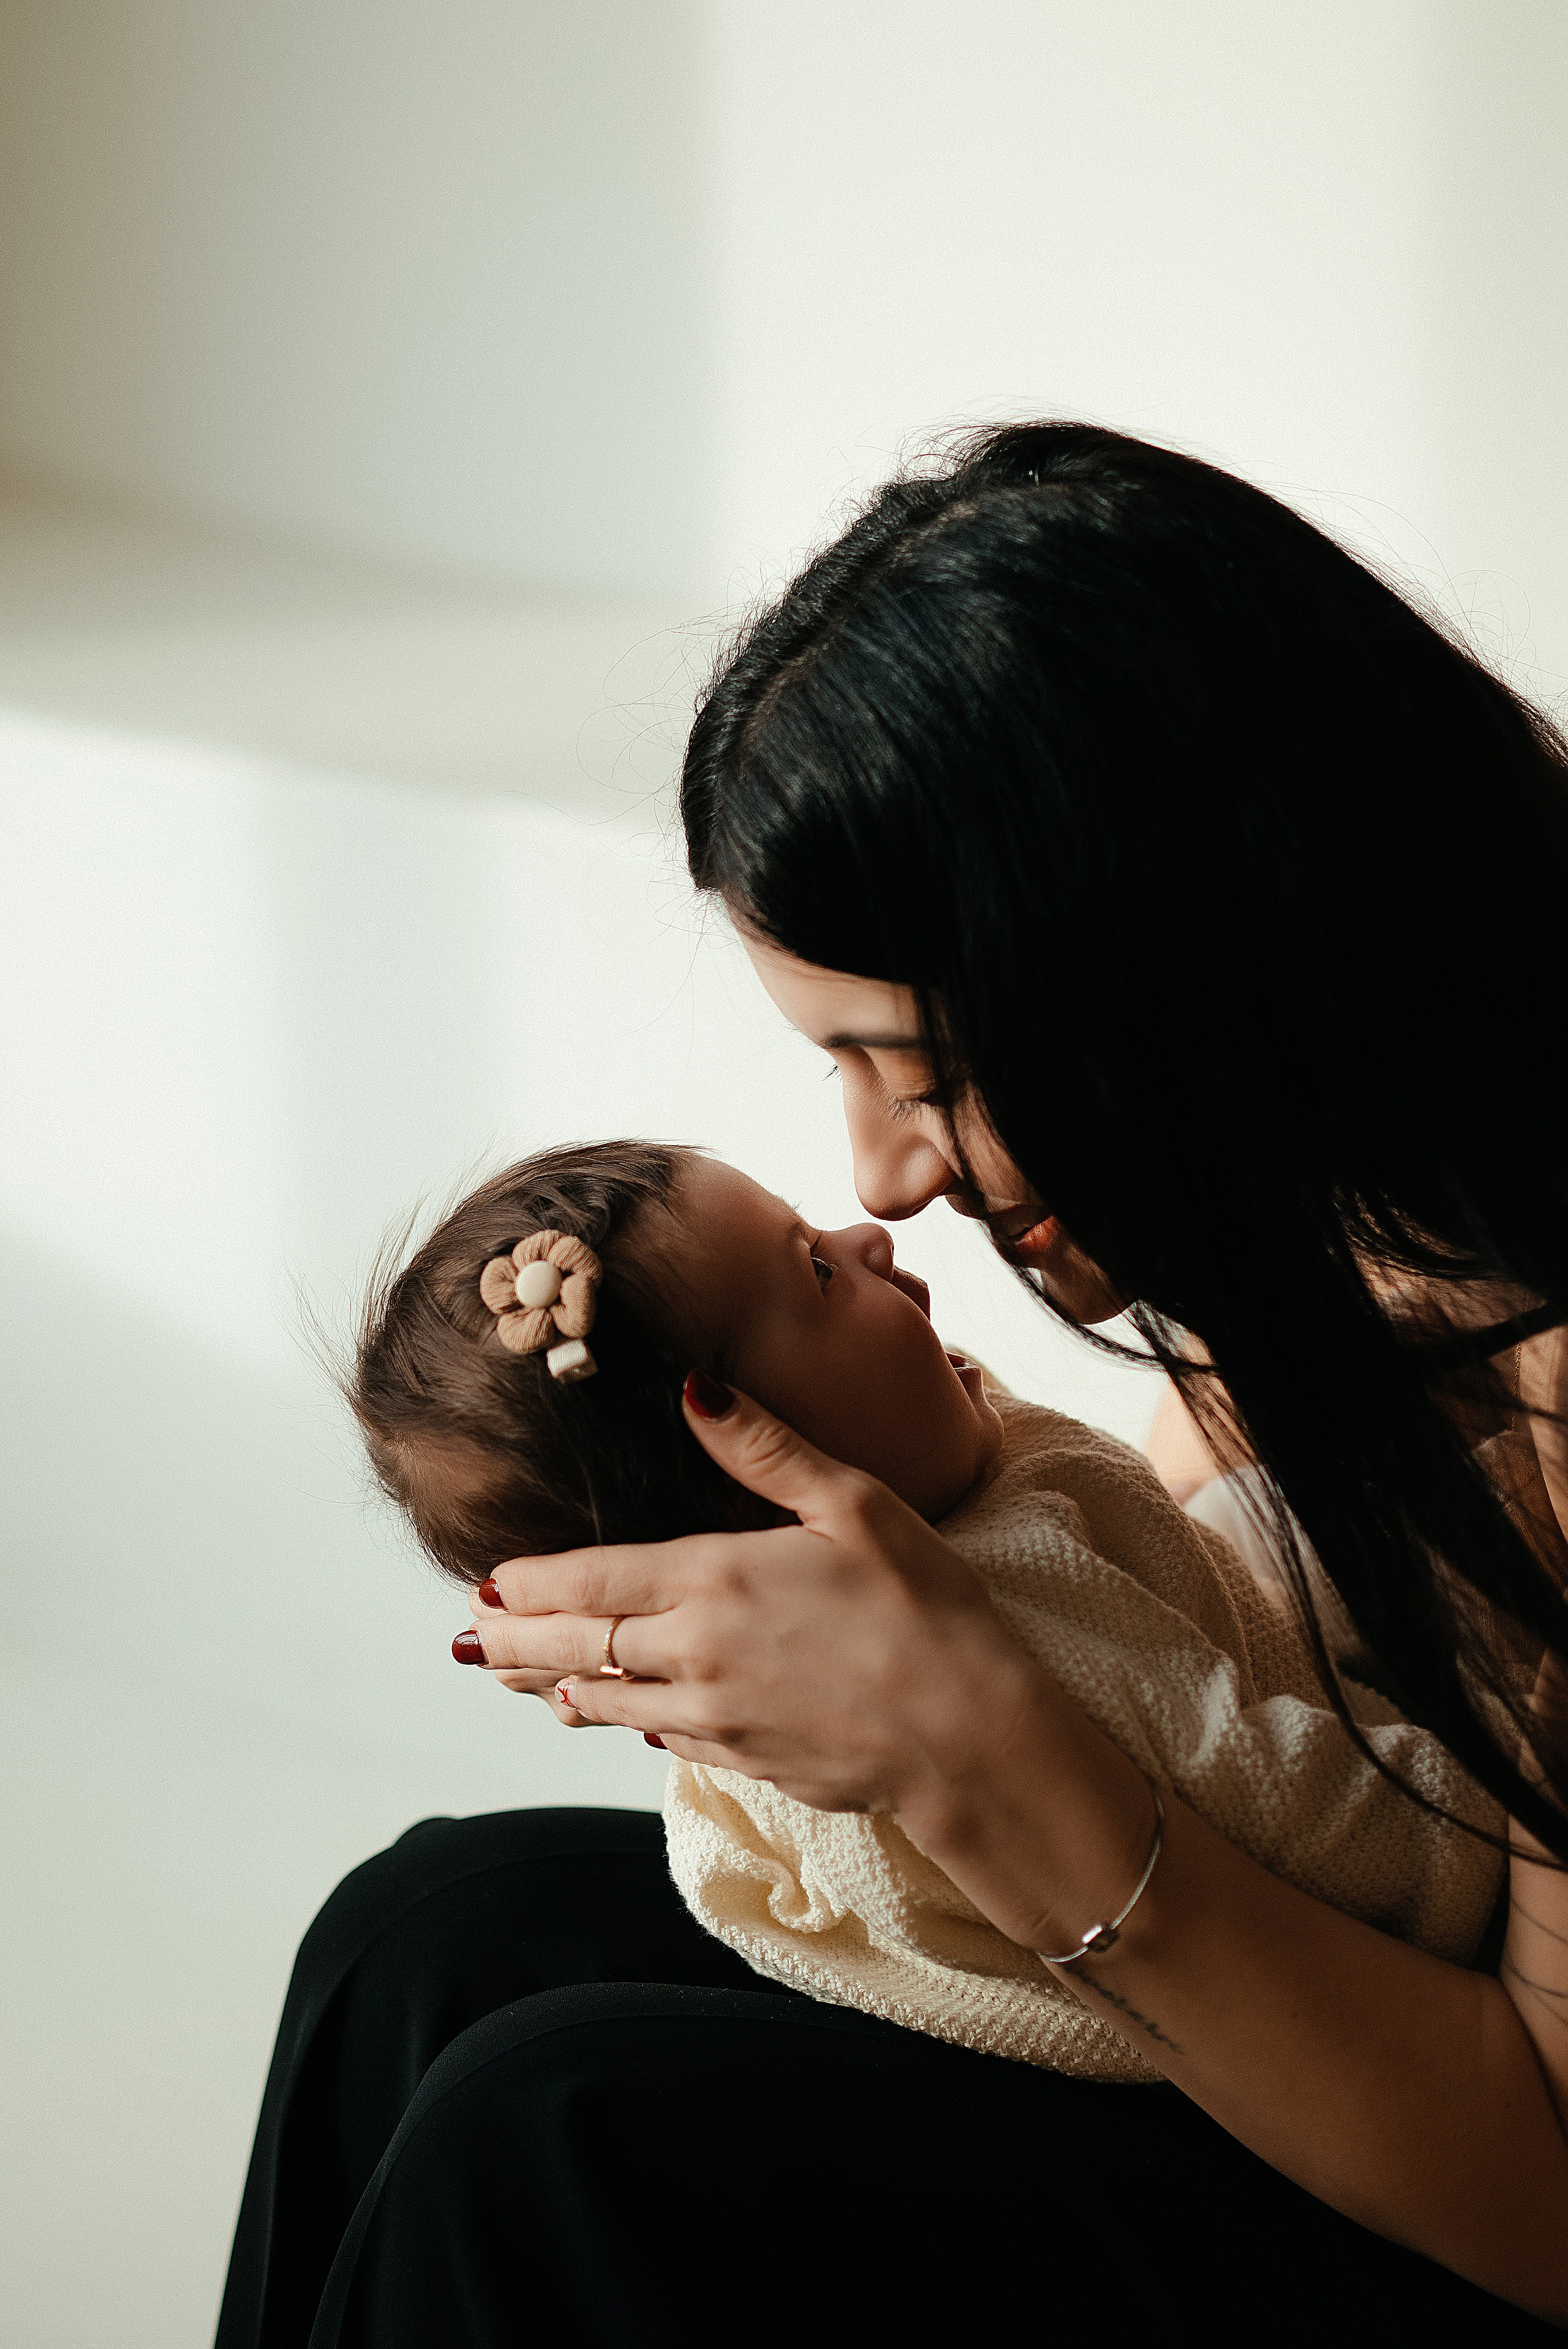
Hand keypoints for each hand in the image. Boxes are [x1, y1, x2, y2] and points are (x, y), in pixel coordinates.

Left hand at [463, 1374, 1040, 1825]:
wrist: (970, 1738)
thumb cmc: (926, 1610)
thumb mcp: (853, 1504)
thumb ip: (764, 1449)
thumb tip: (693, 1391)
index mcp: (714, 1580)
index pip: (591, 1581)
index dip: (532, 1583)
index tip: (488, 1580)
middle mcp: (694, 1654)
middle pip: (576, 1648)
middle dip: (515, 1640)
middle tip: (467, 1636)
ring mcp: (715, 1717)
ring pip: (605, 1702)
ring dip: (552, 1687)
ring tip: (512, 1677)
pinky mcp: (744, 1761)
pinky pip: (660, 1738)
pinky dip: (621, 1722)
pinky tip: (610, 1717)